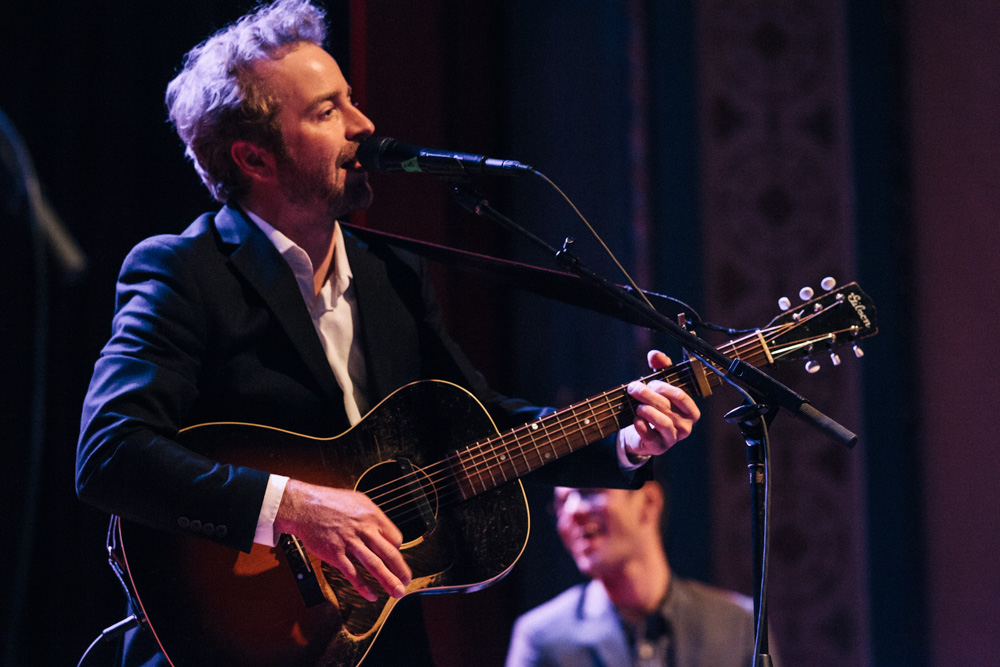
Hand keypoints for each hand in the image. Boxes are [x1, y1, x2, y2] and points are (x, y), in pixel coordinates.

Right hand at [274, 480, 411, 601]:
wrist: (304, 506)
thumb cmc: (330, 502)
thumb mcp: (358, 502)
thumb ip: (372, 518)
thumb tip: (384, 532)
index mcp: (372, 516)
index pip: (395, 538)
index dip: (397, 551)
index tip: (395, 559)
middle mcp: (364, 529)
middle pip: (390, 553)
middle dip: (401, 571)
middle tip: (406, 582)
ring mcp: (349, 542)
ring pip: (374, 565)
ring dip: (388, 581)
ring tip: (397, 592)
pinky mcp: (335, 554)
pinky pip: (353, 573)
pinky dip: (363, 586)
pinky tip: (371, 595)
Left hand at [620, 350, 700, 456]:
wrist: (641, 434)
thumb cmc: (656, 407)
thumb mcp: (660, 386)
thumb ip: (661, 367)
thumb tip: (655, 354)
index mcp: (690, 410)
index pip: (681, 396)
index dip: (663, 387)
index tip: (650, 382)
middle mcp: (685, 426)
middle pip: (668, 406)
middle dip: (648, 395)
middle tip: (633, 388)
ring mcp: (672, 438)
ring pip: (663, 422)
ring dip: (647, 411)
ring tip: (638, 406)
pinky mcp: (658, 447)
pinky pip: (650, 436)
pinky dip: (641, 425)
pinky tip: (635, 420)